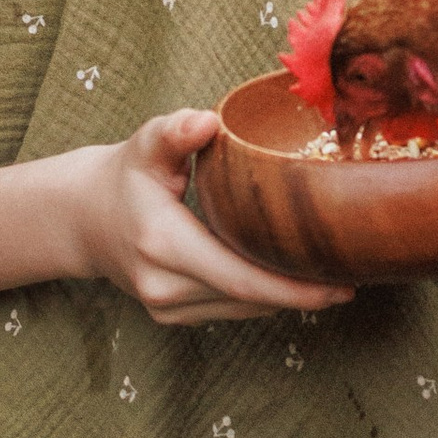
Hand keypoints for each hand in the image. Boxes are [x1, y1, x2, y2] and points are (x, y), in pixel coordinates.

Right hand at [69, 111, 351, 325]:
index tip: (338, 285)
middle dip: (302, 294)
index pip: (238, 276)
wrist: (82, 217)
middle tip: (354, 279)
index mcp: (162, 244)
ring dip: (286, 298)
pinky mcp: (171, 316)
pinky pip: (229, 309)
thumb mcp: (146, 144)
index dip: (291, 288)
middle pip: (248, 299)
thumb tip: (209, 120)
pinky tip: (292, 280)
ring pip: (242, 309)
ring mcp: (166, 308)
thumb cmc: (126, 174)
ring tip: (333, 279)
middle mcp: (163, 285)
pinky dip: (261, 297)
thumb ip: (176, 130)